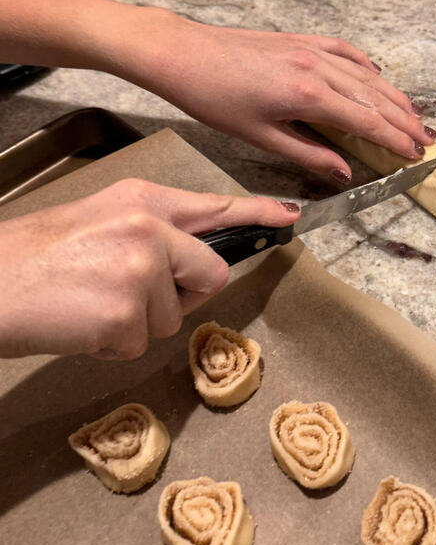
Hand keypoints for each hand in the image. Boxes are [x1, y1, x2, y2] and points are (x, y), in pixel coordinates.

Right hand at [0, 179, 298, 359]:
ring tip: (91, 304)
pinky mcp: (125, 314)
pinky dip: (113, 344)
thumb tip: (196, 260)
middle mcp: (149, 229)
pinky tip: (81, 323)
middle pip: (209, 274)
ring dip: (137, 322)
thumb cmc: (36, 256)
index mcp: (142, 200)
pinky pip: (141, 343)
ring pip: (173, 317)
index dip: (257, 213)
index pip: (214, 206)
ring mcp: (140, 270)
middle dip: (179, 294)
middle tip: (125, 291)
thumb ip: (154, 232)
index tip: (289, 218)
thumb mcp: (100, 220)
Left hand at [122, 15, 434, 181]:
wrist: (184, 54)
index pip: (365, 121)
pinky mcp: (299, 38)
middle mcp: (317, 67)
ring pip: (365, 74)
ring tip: (413, 114)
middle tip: (427, 139)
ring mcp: (310, 49)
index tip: (415, 154)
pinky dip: (365, 64)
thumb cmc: (214, 99)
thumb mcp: (259, 136)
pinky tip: (377, 76)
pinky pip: (344, 50)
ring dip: (392, 95)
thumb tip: (345, 171)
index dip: (394, 139)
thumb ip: (307, 154)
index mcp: (308, 96)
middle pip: (374, 97)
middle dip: (404, 120)